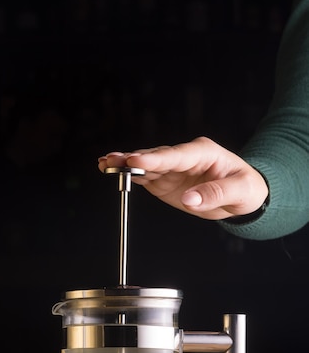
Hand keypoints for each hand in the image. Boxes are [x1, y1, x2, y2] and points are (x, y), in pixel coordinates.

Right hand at [98, 137, 268, 220]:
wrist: (242, 195)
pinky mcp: (165, 180)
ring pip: (145, 164)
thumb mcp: (241, 191)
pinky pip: (144, 176)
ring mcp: (172, 168)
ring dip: (125, 164)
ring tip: (105, 163)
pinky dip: (128, 174)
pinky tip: (111, 170)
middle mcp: (184, 157)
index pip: (175, 155)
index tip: (136, 160)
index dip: (155, 157)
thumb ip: (215, 194)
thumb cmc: (246, 187)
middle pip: (155, 156)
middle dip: (133, 158)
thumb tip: (189, 200)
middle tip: (113, 160)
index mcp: (203, 153)